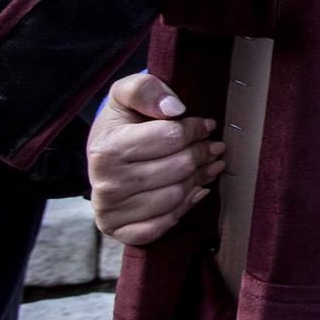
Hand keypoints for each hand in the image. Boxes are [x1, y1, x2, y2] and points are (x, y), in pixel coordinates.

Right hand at [87, 72, 222, 245]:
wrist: (103, 155)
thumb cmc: (122, 123)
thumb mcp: (126, 94)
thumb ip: (145, 89)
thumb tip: (174, 108)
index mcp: (107, 148)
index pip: (171, 137)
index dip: (196, 129)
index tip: (207, 126)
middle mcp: (106, 183)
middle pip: (178, 169)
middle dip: (202, 155)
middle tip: (216, 148)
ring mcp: (111, 211)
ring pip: (175, 197)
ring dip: (199, 180)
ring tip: (211, 167)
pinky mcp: (119, 230)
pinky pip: (162, 225)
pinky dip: (183, 209)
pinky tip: (195, 192)